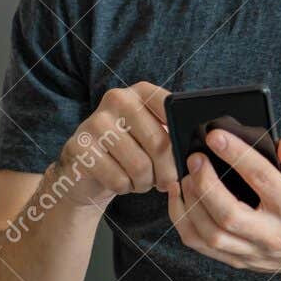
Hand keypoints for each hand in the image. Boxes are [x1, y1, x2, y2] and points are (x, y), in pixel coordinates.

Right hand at [56, 81, 175, 205]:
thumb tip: (200, 150)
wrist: (86, 168)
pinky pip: (118, 179)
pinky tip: (121, 182)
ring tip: (142, 181)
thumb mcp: (153, 136)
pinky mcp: (79, 148)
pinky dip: (125, 188)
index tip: (185, 157)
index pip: (172, 109)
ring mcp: (95, 122)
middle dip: (167, 171)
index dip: (182, 139)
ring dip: (145, 182)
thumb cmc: (131, 152)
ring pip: (139, 166)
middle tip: (165, 181)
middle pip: (159, 143)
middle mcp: (117, 99)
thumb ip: (174, 134)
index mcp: (141, 92)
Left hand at [166, 129, 280, 279]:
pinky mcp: (241, 260)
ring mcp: (255, 252)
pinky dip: (184, 222)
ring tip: (186, 176)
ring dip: (190, 204)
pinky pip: (203, 246)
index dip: (236, 154)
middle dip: (205, 183)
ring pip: (210, 235)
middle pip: (228, 215)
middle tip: (195, 158)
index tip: (215, 135)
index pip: (262, 179)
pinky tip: (182, 198)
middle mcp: (274, 236)